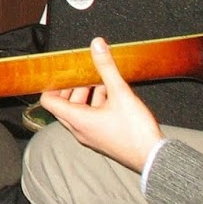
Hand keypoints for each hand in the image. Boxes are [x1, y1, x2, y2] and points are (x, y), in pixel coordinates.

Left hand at [39, 38, 164, 173]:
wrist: (153, 158)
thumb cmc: (136, 132)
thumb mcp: (121, 93)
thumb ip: (107, 68)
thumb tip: (96, 45)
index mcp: (78, 120)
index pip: (49, 101)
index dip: (52, 85)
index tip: (62, 74)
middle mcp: (80, 131)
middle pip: (63, 106)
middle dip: (72, 89)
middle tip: (84, 76)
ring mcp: (91, 137)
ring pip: (79, 112)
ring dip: (86, 96)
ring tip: (100, 82)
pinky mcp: (102, 139)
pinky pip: (91, 119)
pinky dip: (96, 106)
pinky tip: (112, 95)